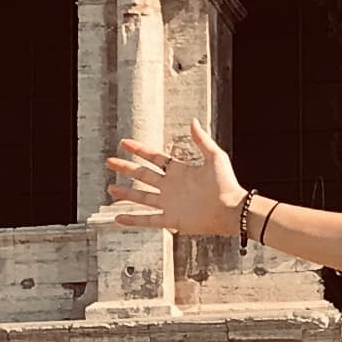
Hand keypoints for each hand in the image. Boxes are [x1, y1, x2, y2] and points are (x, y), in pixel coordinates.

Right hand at [99, 118, 241, 239]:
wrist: (231, 210)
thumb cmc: (227, 184)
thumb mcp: (215, 157)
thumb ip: (202, 140)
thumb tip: (193, 121)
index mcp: (179, 171)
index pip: (154, 158)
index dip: (139, 150)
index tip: (124, 143)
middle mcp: (171, 187)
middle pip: (143, 175)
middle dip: (125, 168)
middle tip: (109, 161)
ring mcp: (169, 203)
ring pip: (141, 197)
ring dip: (126, 192)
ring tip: (110, 188)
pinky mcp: (171, 219)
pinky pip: (148, 220)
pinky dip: (133, 220)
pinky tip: (118, 218)